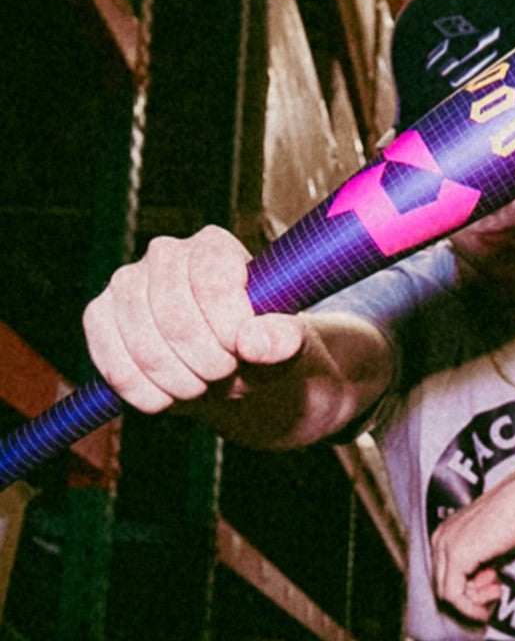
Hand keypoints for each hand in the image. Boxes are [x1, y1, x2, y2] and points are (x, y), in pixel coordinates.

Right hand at [83, 225, 303, 413]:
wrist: (230, 365)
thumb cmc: (261, 343)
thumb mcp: (289, 342)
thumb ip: (283, 337)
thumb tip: (253, 342)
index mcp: (214, 245)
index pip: (213, 284)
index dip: (229, 329)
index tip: (244, 351)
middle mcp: (165, 253)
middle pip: (177, 320)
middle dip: (207, 363)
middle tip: (225, 372)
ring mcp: (126, 283)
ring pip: (145, 348)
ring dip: (180, 382)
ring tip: (203, 382)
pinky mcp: (99, 316)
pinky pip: (112, 365)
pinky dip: (146, 393)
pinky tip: (169, 395)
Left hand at [430, 469, 514, 622]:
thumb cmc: (514, 513)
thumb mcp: (489, 540)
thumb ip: (478, 561)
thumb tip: (479, 585)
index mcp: (446, 531)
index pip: (446, 573)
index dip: (469, 587)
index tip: (491, 586)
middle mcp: (440, 537)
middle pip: (444, 584)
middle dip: (471, 596)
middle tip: (495, 591)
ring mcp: (445, 546)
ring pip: (447, 593)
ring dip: (473, 601)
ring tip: (496, 591)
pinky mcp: (456, 556)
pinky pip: (454, 595)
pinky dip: (470, 606)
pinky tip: (490, 603)